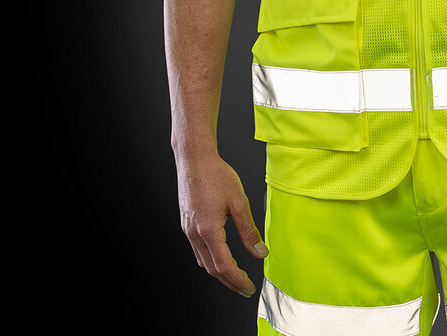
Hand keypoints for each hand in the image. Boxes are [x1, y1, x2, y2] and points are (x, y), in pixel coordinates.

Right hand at [176, 152, 268, 295]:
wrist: (194, 159)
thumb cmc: (216, 175)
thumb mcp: (239, 202)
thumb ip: (249, 231)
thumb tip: (260, 253)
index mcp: (209, 230)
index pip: (224, 266)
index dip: (238, 280)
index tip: (249, 287)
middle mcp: (195, 233)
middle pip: (211, 269)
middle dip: (229, 281)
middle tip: (245, 288)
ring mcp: (188, 229)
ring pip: (203, 261)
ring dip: (219, 272)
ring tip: (235, 275)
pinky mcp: (186, 223)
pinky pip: (197, 250)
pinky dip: (210, 259)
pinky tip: (220, 256)